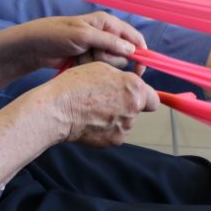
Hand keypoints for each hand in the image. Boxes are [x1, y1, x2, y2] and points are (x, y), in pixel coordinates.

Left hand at [17, 12, 146, 74]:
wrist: (31, 47)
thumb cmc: (54, 34)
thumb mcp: (83, 35)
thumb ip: (109, 42)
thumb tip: (132, 50)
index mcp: (107, 23)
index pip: (134, 38)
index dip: (141, 53)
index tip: (139, 70)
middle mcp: (105, 35)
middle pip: (123, 54)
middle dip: (108, 59)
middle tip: (91, 54)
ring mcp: (96, 48)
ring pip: (110, 64)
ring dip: (95, 64)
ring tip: (78, 58)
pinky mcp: (88, 59)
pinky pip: (98, 69)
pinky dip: (87, 68)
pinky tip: (75, 63)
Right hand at [39, 62, 158, 147]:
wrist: (56, 110)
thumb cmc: (76, 85)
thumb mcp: (103, 69)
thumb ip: (124, 78)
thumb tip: (133, 84)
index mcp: (135, 89)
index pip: (154, 98)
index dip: (144, 97)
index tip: (134, 96)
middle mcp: (134, 109)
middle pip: (138, 110)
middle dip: (128, 106)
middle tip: (108, 101)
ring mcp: (124, 127)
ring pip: (126, 122)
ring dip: (117, 118)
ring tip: (95, 111)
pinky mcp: (113, 141)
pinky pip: (115, 133)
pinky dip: (107, 129)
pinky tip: (92, 121)